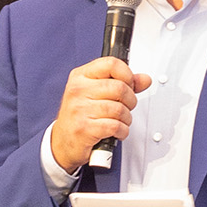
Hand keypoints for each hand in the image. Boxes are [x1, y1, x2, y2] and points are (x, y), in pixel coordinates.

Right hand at [50, 57, 150, 173]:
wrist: (63, 142)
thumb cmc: (80, 115)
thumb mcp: (96, 93)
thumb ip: (122, 84)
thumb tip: (144, 79)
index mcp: (80, 76)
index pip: (111, 64)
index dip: (127, 74)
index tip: (130, 84)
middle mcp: (78, 90)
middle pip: (120, 87)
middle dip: (130, 100)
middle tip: (126, 106)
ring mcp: (80, 109)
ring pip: (120, 109)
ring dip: (126, 118)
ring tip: (120, 121)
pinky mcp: (85, 128)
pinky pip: (116, 126)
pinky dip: (122, 131)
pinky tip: (117, 131)